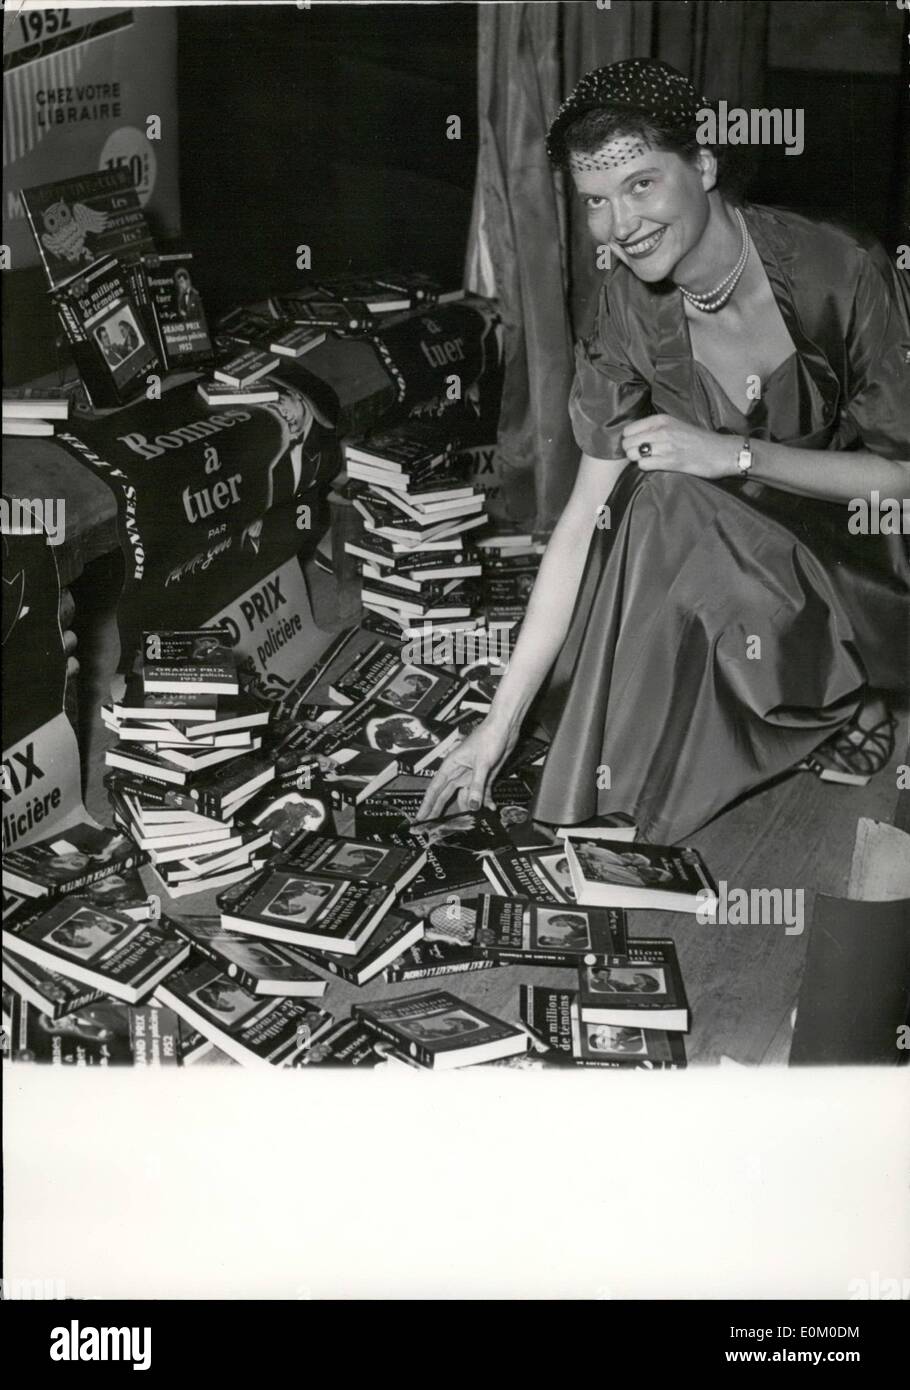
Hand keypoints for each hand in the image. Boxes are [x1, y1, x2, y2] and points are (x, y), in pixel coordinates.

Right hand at [416, 716, 518, 821]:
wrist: (504, 728)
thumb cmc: (488, 737)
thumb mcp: (482, 764)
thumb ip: (477, 785)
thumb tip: (473, 805)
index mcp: (451, 766)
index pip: (434, 789)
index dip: (426, 804)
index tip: (420, 817)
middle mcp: (458, 772)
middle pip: (445, 795)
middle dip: (439, 811)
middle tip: (432, 827)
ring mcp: (470, 775)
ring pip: (464, 796)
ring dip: (468, 807)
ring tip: (467, 822)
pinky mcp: (483, 776)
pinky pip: (481, 792)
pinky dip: (485, 800)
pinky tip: (490, 807)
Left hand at [621, 415, 737, 479]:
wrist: (721, 451)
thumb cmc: (698, 440)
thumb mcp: (675, 425)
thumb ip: (655, 428)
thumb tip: (634, 438)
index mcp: (661, 420)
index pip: (629, 430)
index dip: (630, 439)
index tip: (637, 445)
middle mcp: (661, 430)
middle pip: (627, 443)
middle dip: (631, 451)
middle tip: (642, 455)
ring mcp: (665, 446)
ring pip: (633, 454)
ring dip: (638, 460)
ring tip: (650, 460)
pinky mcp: (669, 462)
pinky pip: (643, 465)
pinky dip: (646, 467)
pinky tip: (657, 466)